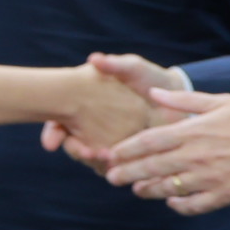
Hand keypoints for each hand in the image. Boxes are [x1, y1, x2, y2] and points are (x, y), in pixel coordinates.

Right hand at [39, 53, 175, 164]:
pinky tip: (128, 165)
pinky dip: (120, 170)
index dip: (56, 133)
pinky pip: (122, 169)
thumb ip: (114, 65)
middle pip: (77, 150)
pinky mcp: (134, 155)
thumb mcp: (131, 67)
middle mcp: (96, 130)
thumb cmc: (147, 77)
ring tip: (107, 159)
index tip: (62, 138)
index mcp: (86, 111)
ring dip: (97, 163)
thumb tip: (93, 59)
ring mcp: (114, 144)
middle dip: (77, 152)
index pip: (60, 125)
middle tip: (86, 153)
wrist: (173, 92)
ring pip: (97, 163)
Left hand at [103, 91, 229, 213]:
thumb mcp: (222, 101)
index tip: (111, 154)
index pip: (149, 141)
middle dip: (128, 173)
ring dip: (149, 190)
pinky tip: (172, 203)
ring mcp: (211, 178)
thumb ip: (184, 99)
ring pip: (169, 188)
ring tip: (137, 190)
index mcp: (194, 131)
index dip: (126, 150)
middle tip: (111, 178)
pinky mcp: (226, 195)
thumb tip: (154, 92)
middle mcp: (197, 156)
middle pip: (152, 167)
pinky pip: (195, 205)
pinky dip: (180, 206)